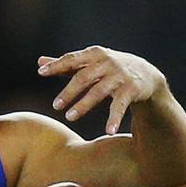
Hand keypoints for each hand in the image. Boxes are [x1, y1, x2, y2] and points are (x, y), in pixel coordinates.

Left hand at [38, 46, 166, 134]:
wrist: (146, 75)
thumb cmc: (110, 69)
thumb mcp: (90, 63)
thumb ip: (66, 65)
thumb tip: (39, 63)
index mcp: (94, 55)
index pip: (72, 59)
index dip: (56, 65)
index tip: (41, 73)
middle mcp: (107, 63)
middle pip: (84, 77)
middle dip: (69, 92)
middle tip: (55, 106)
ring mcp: (120, 76)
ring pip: (99, 92)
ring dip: (84, 105)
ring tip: (70, 117)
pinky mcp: (131, 90)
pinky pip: (120, 106)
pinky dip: (114, 119)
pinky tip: (108, 132)